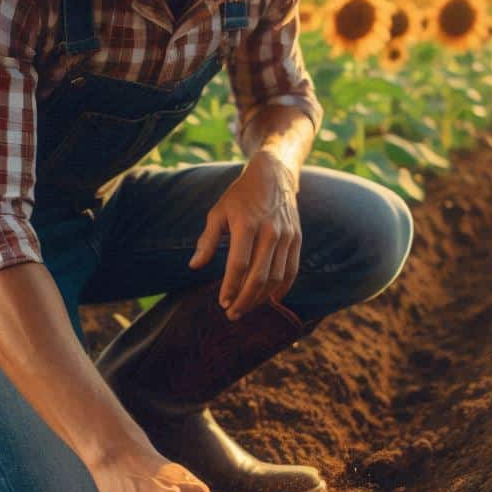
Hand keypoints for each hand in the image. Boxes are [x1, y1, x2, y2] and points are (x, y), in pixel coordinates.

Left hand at [189, 151, 301, 319]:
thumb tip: (194, 266)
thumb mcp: (218, 212)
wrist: (274, 176)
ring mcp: (286, 236)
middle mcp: (269, 231)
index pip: (239, 264)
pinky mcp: (297, 239)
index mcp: (246, 224)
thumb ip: (207, 240)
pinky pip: (291, 270)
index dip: (230, 287)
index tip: (222, 302)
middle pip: (259, 276)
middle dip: (245, 300)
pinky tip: (271, 300)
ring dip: (261, 298)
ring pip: (276, 277)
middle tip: (232, 314)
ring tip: (247, 308)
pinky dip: (283, 288)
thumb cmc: (240, 196)